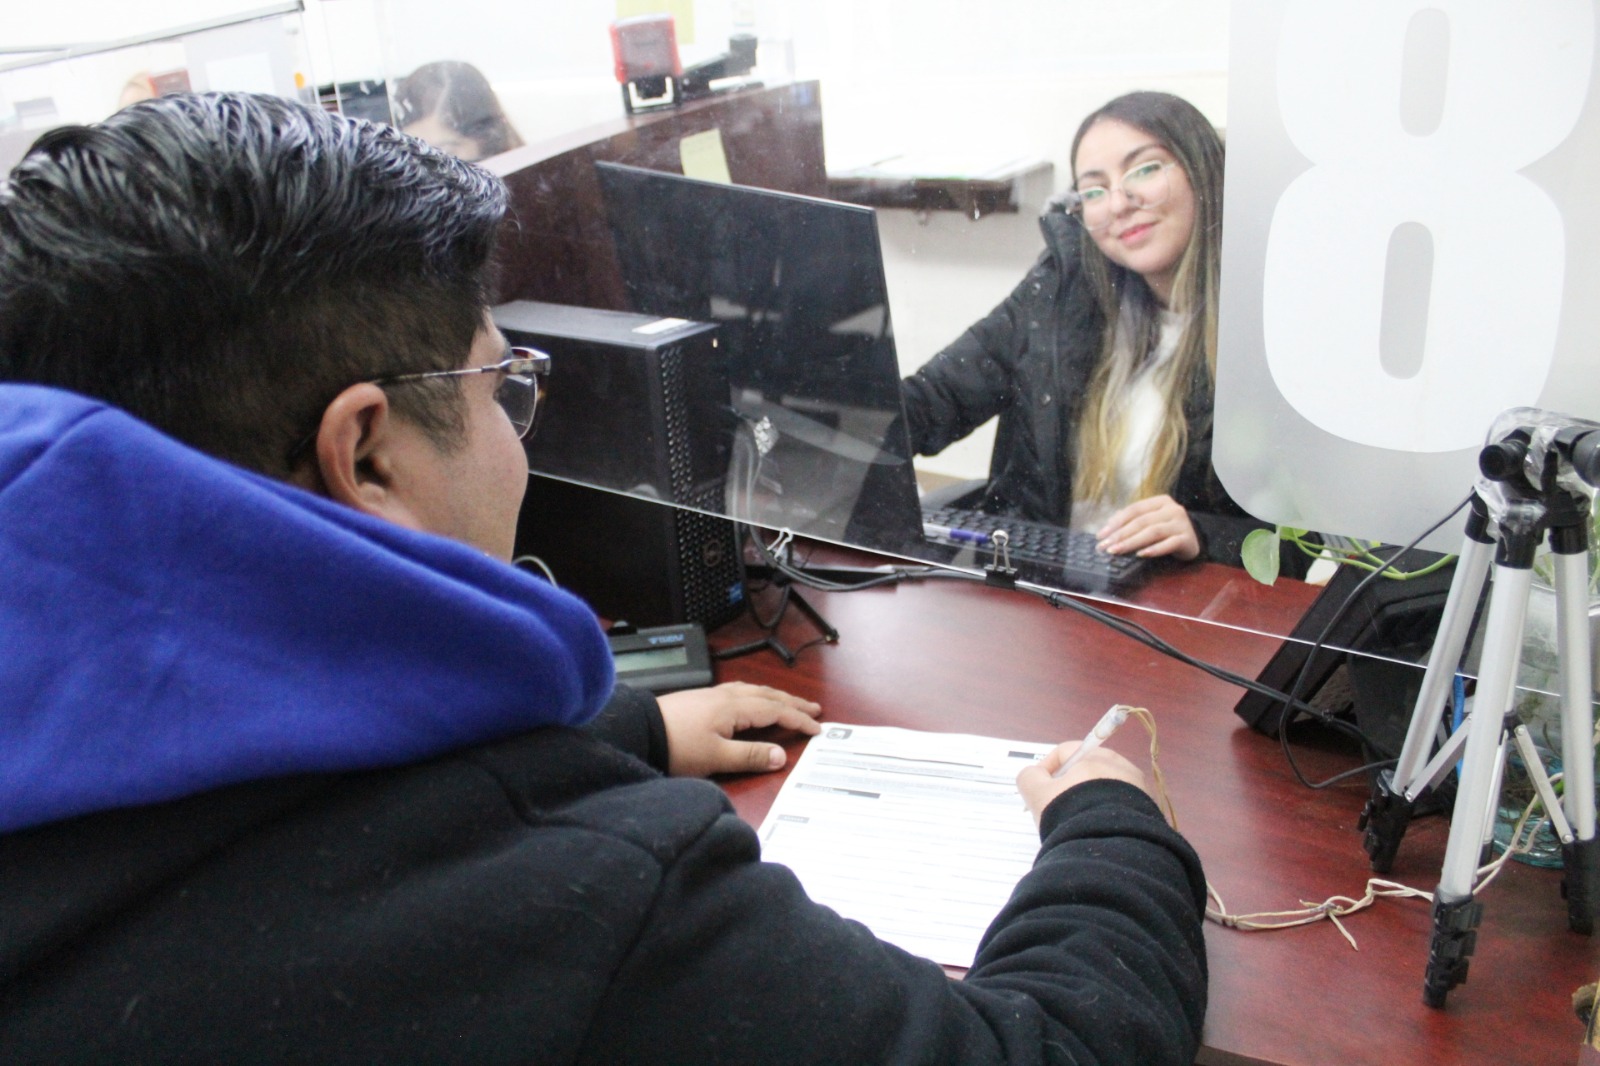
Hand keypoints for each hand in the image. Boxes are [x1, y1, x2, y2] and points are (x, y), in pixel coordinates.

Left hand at [658, 682, 822, 776]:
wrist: (639, 731)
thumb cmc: (677, 747)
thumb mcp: (716, 757)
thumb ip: (750, 756)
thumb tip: (782, 755)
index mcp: (734, 707)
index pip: (775, 711)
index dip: (798, 720)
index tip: (817, 729)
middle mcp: (727, 696)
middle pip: (768, 695)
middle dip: (793, 703)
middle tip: (815, 709)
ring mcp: (713, 694)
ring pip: (753, 690)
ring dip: (775, 697)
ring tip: (789, 703)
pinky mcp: (701, 698)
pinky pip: (739, 691)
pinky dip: (756, 695)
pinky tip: (751, 699)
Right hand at [1016, 742, 1148, 826]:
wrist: (1112, 849)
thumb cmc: (1071, 813)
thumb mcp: (1036, 793)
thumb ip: (1029, 777)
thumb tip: (1036, 776)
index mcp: (1095, 755)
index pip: (1065, 752)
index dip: (1046, 769)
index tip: (1038, 792)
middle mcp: (1122, 766)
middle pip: (1089, 770)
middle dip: (1071, 787)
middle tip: (1058, 811)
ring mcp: (1140, 789)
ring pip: (1107, 791)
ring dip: (1090, 803)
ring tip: (1078, 826)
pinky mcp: (1150, 813)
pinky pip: (1122, 809)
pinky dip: (1109, 817)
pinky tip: (1098, 833)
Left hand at [1096, 494, 1199, 560]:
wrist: (1193, 541)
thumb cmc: (1167, 531)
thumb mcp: (1150, 522)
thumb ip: (1132, 520)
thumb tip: (1109, 525)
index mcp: (1160, 502)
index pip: (1134, 510)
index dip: (1116, 522)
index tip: (1101, 535)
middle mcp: (1172, 510)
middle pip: (1141, 521)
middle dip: (1120, 535)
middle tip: (1105, 546)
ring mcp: (1181, 524)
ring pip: (1153, 532)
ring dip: (1132, 542)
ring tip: (1117, 551)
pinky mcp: (1187, 539)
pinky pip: (1169, 544)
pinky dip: (1154, 549)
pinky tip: (1141, 555)